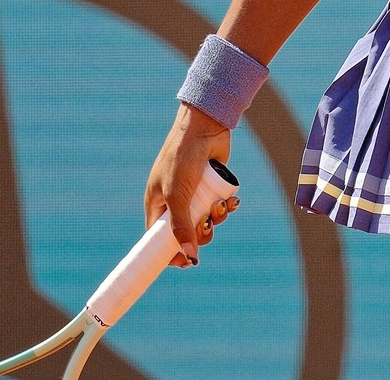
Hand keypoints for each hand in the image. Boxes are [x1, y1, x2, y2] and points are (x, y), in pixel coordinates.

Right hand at [144, 103, 237, 265]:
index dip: (170, 253)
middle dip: (201, 234)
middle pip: (186, 233)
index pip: (158, 239)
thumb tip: (190, 257)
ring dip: (217, 218)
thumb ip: (181, 226)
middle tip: (208, 226)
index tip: (186, 262)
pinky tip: (232, 200)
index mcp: (157, 204)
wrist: (204, 126)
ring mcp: (194, 194)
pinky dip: (226, 207)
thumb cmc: (182, 157)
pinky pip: (219, 207)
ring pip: (206, 221)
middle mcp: (174, 201)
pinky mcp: (212, 187)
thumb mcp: (178, 194)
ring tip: (221, 206)